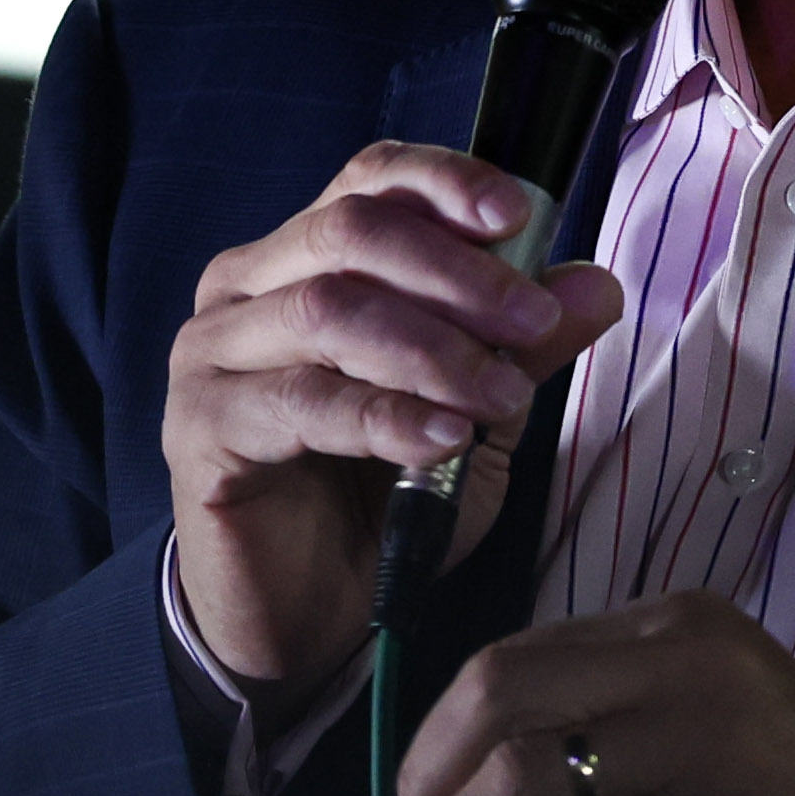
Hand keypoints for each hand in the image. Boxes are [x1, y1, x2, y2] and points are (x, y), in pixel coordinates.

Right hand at [162, 144, 624, 697]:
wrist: (303, 615)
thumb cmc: (376, 499)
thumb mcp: (469, 416)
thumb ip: (516, 351)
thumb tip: (594, 286)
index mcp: (302, 259)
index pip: (368, 180)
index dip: (443, 183)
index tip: (518, 216)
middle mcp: (243, 289)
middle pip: (348, 231)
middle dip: (456, 273)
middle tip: (533, 324)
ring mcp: (210, 354)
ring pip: (325, 309)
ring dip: (430, 349)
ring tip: (499, 400)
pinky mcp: (200, 428)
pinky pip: (300, 404)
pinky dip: (384, 416)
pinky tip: (442, 441)